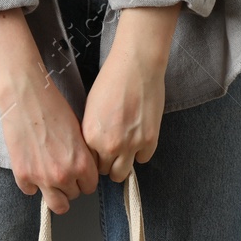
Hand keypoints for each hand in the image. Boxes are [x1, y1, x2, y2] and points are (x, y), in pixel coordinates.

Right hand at [0, 8, 97, 213]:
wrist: (26, 97)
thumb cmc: (53, 107)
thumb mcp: (78, 132)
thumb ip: (81, 156)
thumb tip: (81, 169)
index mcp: (82, 163)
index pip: (90, 187)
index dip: (84, 179)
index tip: (78, 174)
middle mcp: (64, 175)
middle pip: (73, 196)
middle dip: (69, 186)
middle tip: (63, 172)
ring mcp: (42, 178)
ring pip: (56, 205)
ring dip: (54, 193)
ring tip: (50, 179)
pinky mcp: (22, 175)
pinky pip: (30, 191)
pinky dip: (31, 183)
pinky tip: (32, 166)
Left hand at [82, 5, 180, 181]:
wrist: (136, 67)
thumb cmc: (111, 81)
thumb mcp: (90, 109)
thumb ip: (92, 132)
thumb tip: (95, 147)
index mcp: (91, 137)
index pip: (90, 164)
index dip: (94, 159)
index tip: (98, 154)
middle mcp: (110, 145)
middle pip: (107, 172)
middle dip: (108, 165)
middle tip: (112, 154)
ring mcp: (132, 145)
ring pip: (124, 173)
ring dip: (123, 164)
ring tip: (124, 150)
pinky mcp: (150, 140)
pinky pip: (143, 159)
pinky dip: (141, 153)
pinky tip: (138, 139)